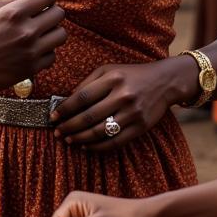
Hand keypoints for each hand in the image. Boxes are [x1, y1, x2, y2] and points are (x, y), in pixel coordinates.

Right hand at [0, 0, 66, 94]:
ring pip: (61, 35)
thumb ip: (10, 1)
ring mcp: (31, 51)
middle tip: (40, 16)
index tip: (41, 0)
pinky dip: (46, 52)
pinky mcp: (31, 69)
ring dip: (52, 32)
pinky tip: (32, 50)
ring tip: (39, 33)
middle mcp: (26, 31)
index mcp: (14, 13)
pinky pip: (53, 56)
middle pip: (59, 14)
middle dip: (51, 12)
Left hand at [50, 57, 192, 148]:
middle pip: (89, 116)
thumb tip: (67, 101)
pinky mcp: (141, 127)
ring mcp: (132, 113)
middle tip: (57, 132)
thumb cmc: (130, 74)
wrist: (164, 82)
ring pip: (100, 131)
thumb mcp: (108, 70)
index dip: (65, 108)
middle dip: (69, 126)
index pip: (82, 96)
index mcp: (112, 78)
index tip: (52, 116)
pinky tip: (86, 146)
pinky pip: (115, 141)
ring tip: (68, 140)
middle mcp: (122, 96)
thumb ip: (88, 83)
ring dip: (80, 138)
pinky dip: (98, 146)